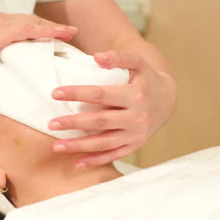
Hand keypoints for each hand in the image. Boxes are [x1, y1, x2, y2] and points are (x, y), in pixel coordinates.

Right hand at [0, 12, 77, 76]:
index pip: (21, 24)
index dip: (38, 29)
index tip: (51, 35)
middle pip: (31, 20)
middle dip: (49, 26)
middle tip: (67, 33)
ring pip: (34, 23)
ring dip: (54, 27)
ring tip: (71, 33)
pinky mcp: (0, 32)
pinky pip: (30, 30)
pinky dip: (48, 31)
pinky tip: (61, 34)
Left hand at [48, 51, 176, 166]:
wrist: (168, 99)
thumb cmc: (147, 79)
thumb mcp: (138, 63)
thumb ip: (119, 57)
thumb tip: (97, 57)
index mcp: (135, 95)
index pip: (100, 95)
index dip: (77, 94)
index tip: (55, 93)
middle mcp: (136, 117)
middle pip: (99, 121)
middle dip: (73, 123)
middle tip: (51, 124)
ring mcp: (136, 134)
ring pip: (104, 143)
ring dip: (79, 146)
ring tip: (56, 146)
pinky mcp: (135, 145)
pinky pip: (113, 155)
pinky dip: (95, 160)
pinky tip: (77, 162)